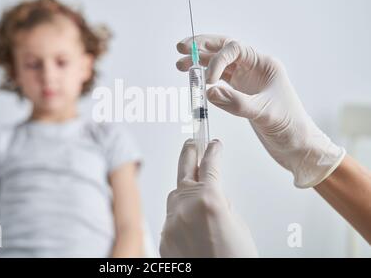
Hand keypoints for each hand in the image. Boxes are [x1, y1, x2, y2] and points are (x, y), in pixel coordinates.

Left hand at [160, 139, 257, 257]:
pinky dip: (182, 218)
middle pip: (184, 170)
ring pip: (176, 196)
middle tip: (192, 143)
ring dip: (186, 192)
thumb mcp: (236, 223)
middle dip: (189, 153)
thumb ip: (221, 201)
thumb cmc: (235, 258)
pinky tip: (194, 227)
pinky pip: (172, 218)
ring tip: (199, 197)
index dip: (213, 151)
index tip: (213, 144)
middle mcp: (185, 206)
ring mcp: (172, 221)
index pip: (209, 165)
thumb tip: (212, 191)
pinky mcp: (165, 237)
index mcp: (208, 199)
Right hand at [176, 35, 345, 187]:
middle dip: (202, 46)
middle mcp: (254, 68)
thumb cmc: (290, 127)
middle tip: (181, 47)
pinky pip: (219, 80)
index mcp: (265, 64)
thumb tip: (209, 92)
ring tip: (180, 65)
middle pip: (224, 49)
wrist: (297, 146)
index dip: (217, 60)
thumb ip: (236, 102)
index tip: (207, 79)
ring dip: (199, 62)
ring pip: (218, 64)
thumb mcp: (264, 113)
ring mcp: (246, 80)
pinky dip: (205, 79)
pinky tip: (194, 81)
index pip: (235, 50)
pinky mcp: (240, 93)